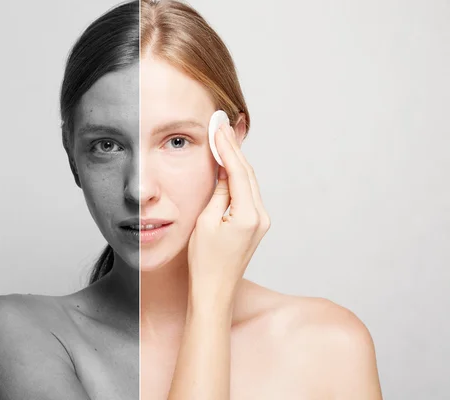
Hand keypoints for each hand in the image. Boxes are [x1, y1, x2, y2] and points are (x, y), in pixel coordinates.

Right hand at [187, 123, 269, 299]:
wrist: (214, 291)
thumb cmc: (204, 262)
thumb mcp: (205, 222)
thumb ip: (219, 193)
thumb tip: (225, 171)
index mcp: (249, 216)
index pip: (239, 171)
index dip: (228, 147)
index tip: (218, 127)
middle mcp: (261, 217)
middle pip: (248, 174)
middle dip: (234, 149)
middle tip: (222, 125)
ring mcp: (261, 222)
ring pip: (249, 183)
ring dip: (236, 162)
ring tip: (224, 138)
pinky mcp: (256, 226)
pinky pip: (248, 194)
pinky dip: (238, 177)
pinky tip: (230, 165)